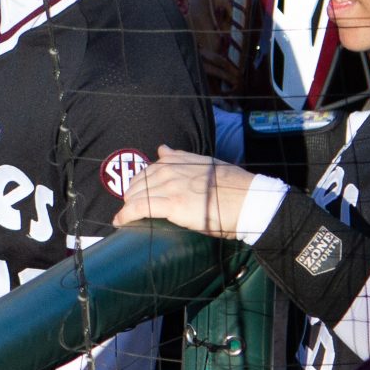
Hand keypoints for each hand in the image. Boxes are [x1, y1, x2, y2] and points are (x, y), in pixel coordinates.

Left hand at [111, 146, 259, 238]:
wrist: (249, 201)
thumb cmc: (235, 187)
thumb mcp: (207, 163)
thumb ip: (182, 157)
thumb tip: (162, 148)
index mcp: (179, 160)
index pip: (149, 169)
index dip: (140, 181)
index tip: (137, 191)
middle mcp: (171, 170)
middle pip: (139, 182)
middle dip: (132, 194)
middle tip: (130, 206)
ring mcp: (170, 186)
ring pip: (136, 195)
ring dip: (128, 206)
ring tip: (126, 215)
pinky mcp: (171, 204)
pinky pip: (139, 208)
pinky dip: (125, 215)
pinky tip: (120, 221)